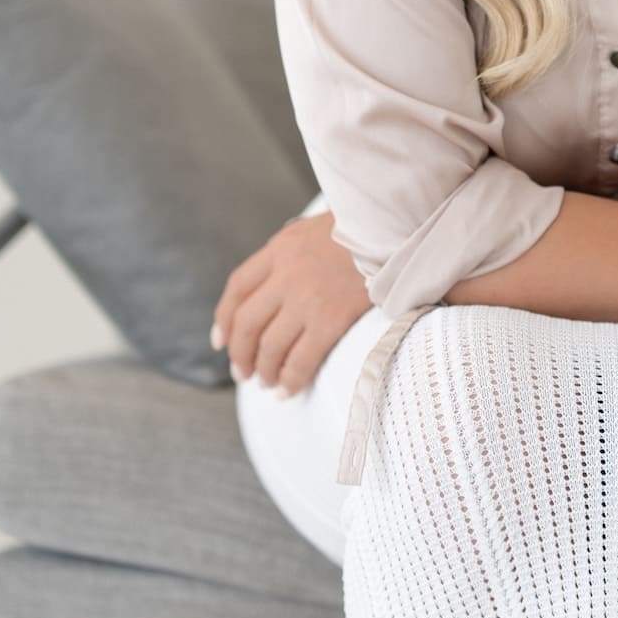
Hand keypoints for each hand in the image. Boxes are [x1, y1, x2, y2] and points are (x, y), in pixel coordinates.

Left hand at [210, 209, 372, 397]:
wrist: (397, 230)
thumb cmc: (363, 229)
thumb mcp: (316, 228)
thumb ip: (293, 252)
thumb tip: (275, 283)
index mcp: (282, 247)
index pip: (238, 287)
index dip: (224, 319)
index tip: (221, 341)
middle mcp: (287, 273)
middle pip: (247, 322)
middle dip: (240, 354)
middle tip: (242, 373)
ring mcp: (307, 298)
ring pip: (270, 346)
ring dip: (264, 370)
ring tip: (267, 383)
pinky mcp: (331, 318)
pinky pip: (301, 359)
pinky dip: (290, 379)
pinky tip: (288, 389)